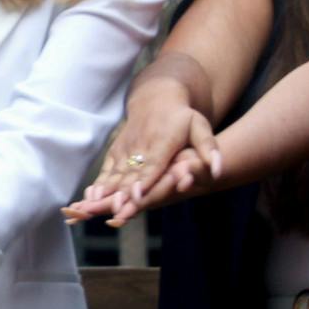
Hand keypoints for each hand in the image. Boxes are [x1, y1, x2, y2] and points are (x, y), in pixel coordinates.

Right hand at [65, 80, 220, 224]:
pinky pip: (106, 170)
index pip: (153, 164)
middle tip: (116, 210)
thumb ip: (209, 148)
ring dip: (105, 192)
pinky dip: (99, 184)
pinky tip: (90, 197)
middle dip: (122, 193)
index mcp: (162, 141)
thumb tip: (218, 169)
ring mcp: (126, 149)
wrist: (155, 98)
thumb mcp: (200, 126)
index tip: (138, 194)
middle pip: (131, 173)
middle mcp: (141, 146)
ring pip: (115, 174)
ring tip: (94, 207)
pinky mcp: (116, 152)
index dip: (145, 180)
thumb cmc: (182, 117)